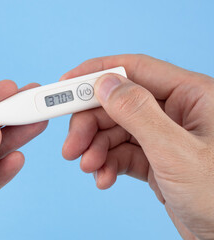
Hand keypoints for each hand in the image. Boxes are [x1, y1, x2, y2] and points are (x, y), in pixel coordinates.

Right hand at [60, 54, 213, 239]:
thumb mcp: (175, 152)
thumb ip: (138, 114)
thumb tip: (104, 84)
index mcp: (192, 95)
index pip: (135, 70)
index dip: (97, 74)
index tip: (66, 85)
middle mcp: (176, 111)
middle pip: (118, 104)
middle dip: (90, 124)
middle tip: (71, 145)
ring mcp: (164, 137)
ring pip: (116, 130)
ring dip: (95, 147)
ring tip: (88, 167)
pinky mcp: (156, 160)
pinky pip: (122, 153)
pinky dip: (107, 164)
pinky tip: (103, 178)